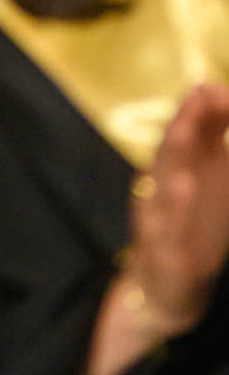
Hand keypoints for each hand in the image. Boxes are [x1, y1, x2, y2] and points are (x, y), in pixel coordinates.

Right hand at [82, 82, 228, 374]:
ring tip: (184, 130)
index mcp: (174, 165)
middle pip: (171, 146)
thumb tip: (217, 92)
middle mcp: (161, 183)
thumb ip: (212, 136)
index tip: (217, 89)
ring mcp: (158, 214)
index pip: (185, 127)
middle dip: (185, 119)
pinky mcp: (163, 246)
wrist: (165, 284)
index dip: (200, 107)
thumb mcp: (209, 178)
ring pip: (162, 180)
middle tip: (201, 93)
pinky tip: (183, 187)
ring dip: (172, 154)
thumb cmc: (192, 223)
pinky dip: (174, 205)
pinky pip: (167, 224)